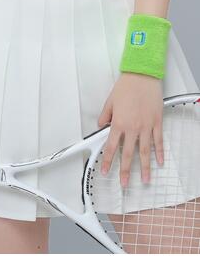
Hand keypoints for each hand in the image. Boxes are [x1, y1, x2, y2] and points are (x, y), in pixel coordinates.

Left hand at [97, 72, 163, 186]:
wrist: (142, 76)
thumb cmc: (126, 86)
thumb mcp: (110, 101)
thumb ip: (105, 115)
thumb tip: (101, 125)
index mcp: (118, 122)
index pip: (112, 146)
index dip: (108, 160)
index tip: (106, 170)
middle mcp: (132, 127)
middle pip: (128, 154)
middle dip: (125, 171)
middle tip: (124, 183)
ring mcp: (146, 127)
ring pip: (145, 152)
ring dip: (144, 168)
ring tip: (144, 180)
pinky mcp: (156, 123)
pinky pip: (158, 141)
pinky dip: (159, 153)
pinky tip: (159, 162)